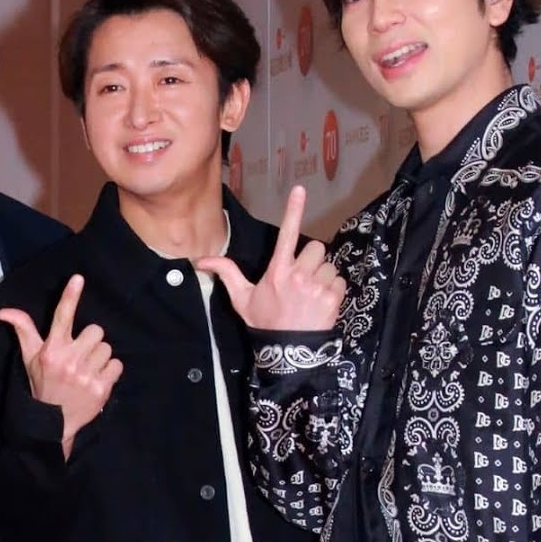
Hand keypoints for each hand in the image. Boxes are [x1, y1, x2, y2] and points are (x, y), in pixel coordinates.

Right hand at [0, 274, 122, 451]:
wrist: (53, 424)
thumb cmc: (42, 384)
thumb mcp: (29, 358)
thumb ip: (22, 330)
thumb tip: (3, 311)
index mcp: (51, 350)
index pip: (61, 317)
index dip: (70, 296)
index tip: (78, 278)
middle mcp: (68, 360)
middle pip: (96, 331)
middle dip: (90, 341)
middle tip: (80, 355)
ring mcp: (86, 375)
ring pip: (107, 348)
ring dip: (100, 357)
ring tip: (87, 369)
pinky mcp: (101, 388)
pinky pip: (116, 365)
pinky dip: (110, 371)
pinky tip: (96, 379)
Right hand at [197, 185, 343, 330]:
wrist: (286, 352)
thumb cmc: (264, 322)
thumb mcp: (242, 298)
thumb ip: (227, 274)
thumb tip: (201, 261)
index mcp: (277, 270)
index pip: (286, 233)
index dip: (293, 210)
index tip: (299, 189)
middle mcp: (297, 274)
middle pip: (316, 248)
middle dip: (312, 260)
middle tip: (303, 278)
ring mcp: (316, 286)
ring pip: (329, 266)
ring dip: (324, 277)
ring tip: (312, 295)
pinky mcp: (332, 298)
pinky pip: (339, 281)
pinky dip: (334, 290)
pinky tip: (322, 303)